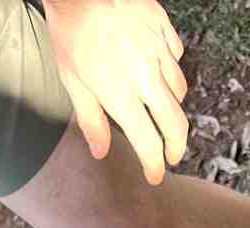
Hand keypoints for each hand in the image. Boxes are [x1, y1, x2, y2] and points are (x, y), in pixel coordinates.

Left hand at [43, 0, 189, 184]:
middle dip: (177, 146)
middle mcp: (146, 77)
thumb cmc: (70, 30)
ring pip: (179, 90)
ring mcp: (159, 51)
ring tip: (160, 110)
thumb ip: (90, 119)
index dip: (154, 165)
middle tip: (172, 155)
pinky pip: (176, 56)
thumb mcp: (72, 79)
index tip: (155, 176)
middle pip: (176, 124)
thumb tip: (100, 152)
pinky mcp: (164, 28)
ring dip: (172, 106)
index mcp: (120, 95)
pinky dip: (170, 68)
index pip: (148, 143)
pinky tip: (157, 68)